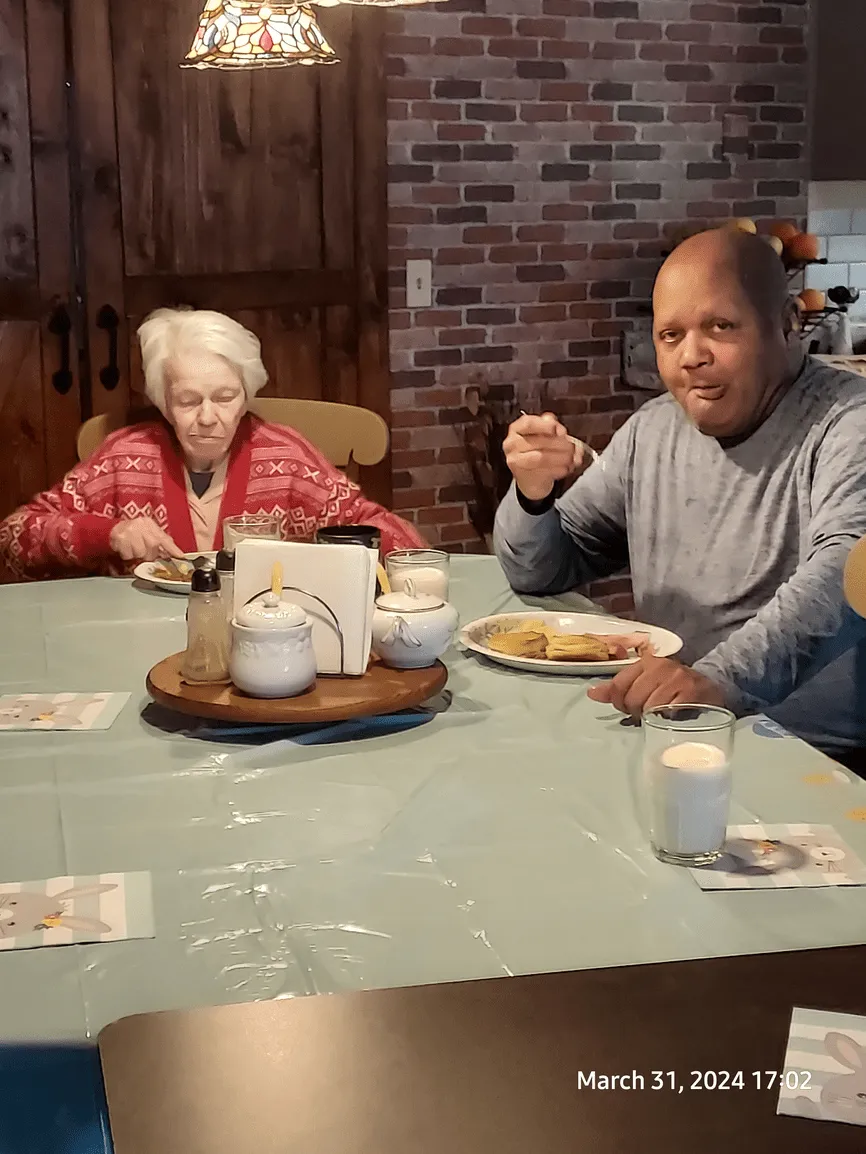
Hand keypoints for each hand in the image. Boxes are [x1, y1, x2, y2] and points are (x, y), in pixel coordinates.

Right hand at [109, 517, 184, 562]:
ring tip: (132, 550)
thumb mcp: (147, 533)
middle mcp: (140, 524)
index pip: (164, 537)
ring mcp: (129, 530)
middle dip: (150, 554)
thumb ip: (160, 541)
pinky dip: (127, 556)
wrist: (109, 529)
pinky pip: (128, 554)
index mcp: (149, 523)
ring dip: (137, 555)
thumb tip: (175, 553)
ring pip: (140, 552)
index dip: (173, 548)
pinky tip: (125, 550)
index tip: (181, 556)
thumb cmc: (131, 533)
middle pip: (153, 545)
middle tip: (145, 555)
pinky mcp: (120, 538)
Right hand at [503, 413, 590, 501]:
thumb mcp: (544, 433)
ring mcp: (515, 460)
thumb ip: (551, 426)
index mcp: (517, 428)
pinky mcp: (522, 476)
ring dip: (560, 458)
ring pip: (541, 458)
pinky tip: (566, 468)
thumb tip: (559, 429)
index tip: (561, 431)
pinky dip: (558, 470)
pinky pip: (543, 472)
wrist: (531, 474)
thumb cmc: (538, 449)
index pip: (529, 423)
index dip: (546, 426)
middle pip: (538, 441)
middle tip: (573, 447)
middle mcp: (512, 443)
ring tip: (572, 458)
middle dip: (560, 444)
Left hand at [587, 656, 725, 716]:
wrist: (712, 687)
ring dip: (651, 717)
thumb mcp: (645, 680)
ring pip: (649, 707)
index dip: (619, 702)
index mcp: (647, 662)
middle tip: (645, 713)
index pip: (618, 685)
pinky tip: (671, 717)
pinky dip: (667, 719)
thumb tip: (592, 693)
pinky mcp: (692, 693)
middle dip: (635, 711)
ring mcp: (678, 679)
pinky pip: (669, 712)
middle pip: (632, 698)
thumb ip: (618, 687)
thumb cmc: (672, 686)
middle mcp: (662, 667)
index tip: (628, 707)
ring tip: (658, 715)